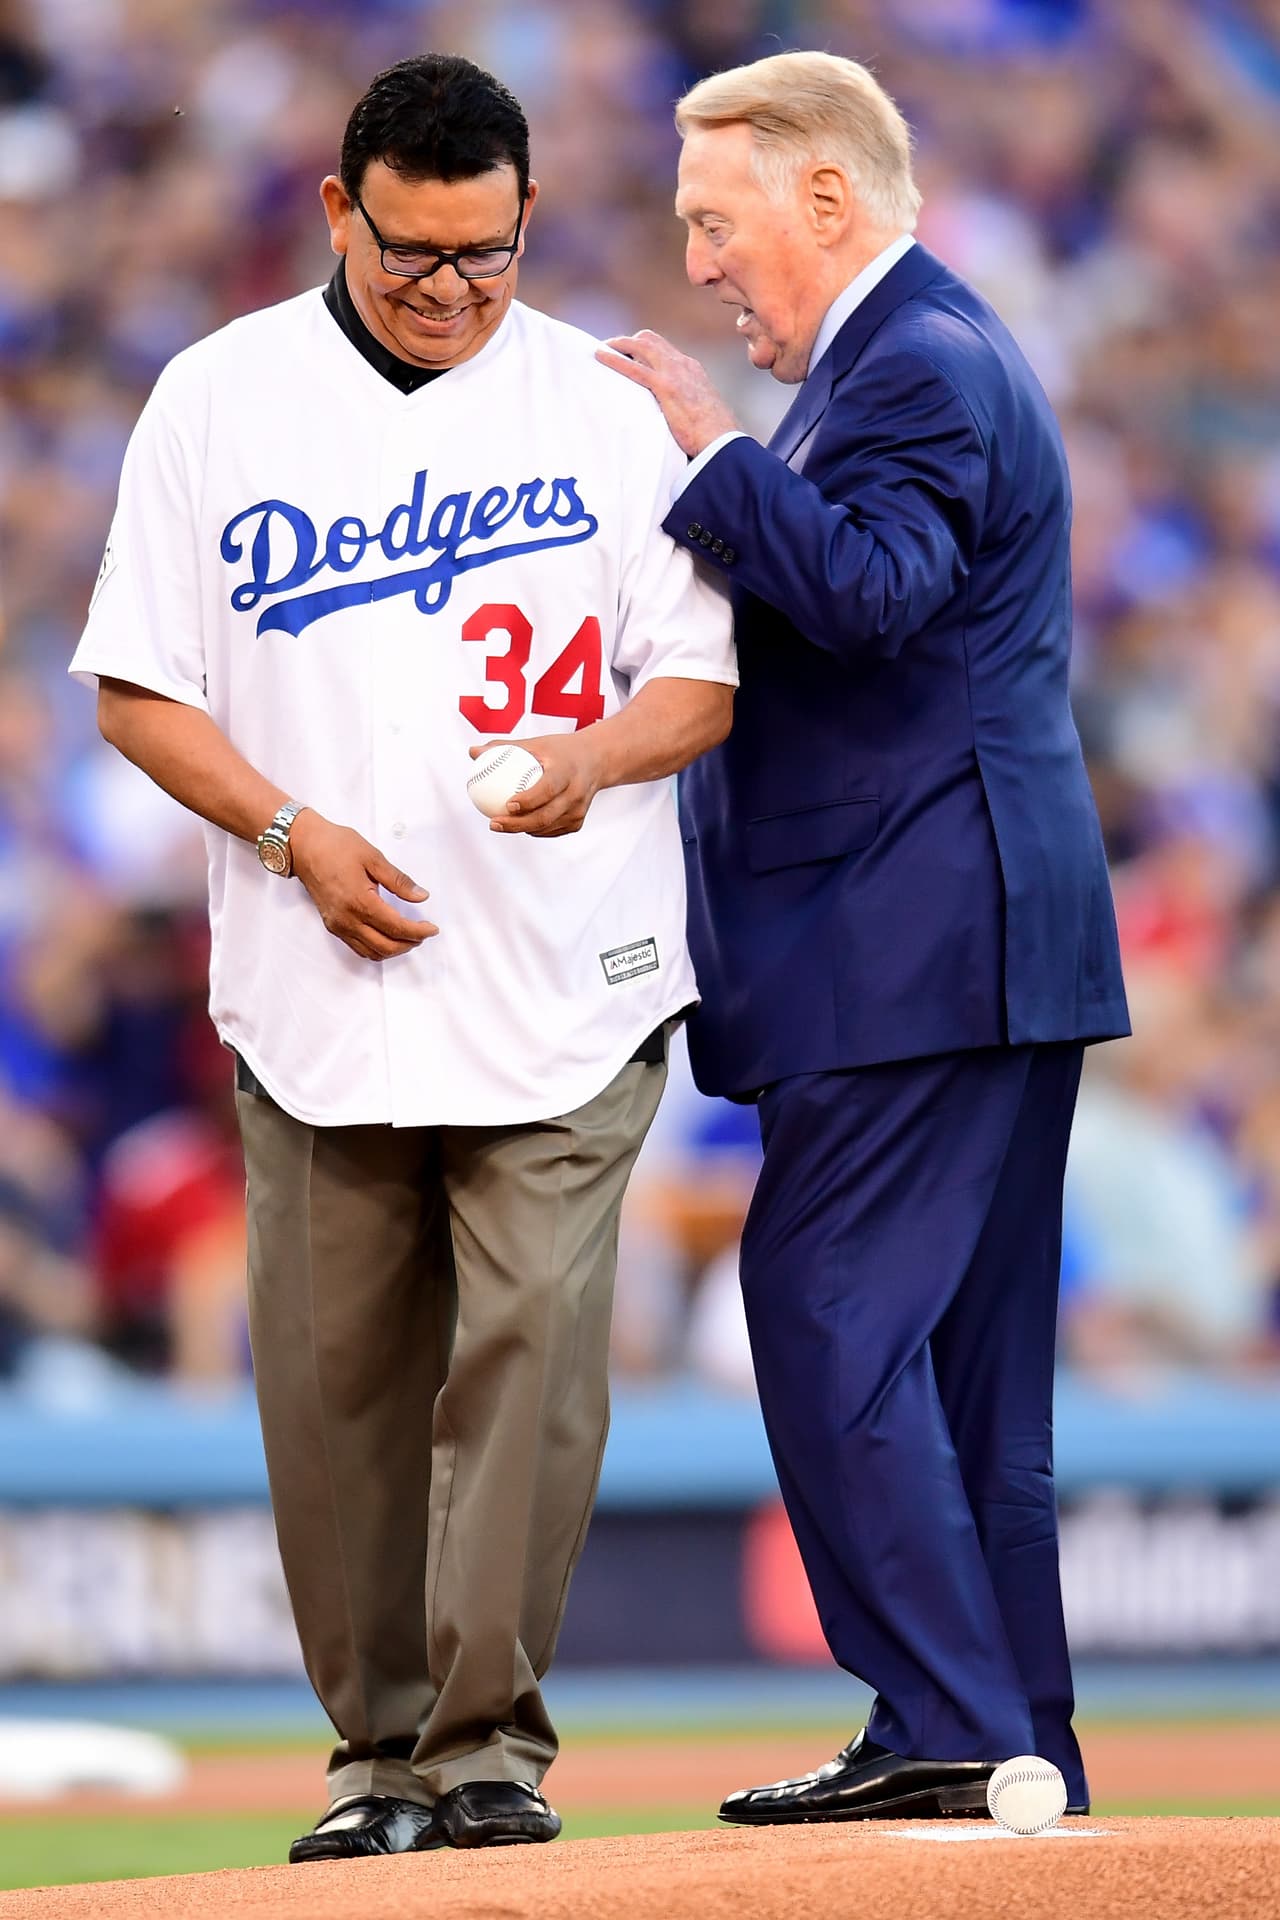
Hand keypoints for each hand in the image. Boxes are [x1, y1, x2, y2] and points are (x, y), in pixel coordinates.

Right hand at [288, 811, 437, 960]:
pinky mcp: (332, 925)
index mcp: (360, 901)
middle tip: (423, 933)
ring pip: (371, 952)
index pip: (396, 927)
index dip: (418, 931)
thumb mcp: (373, 858)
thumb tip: (420, 896)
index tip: (432, 929)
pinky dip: (376, 948)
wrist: (304, 846)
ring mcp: (338, 925)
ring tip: (408, 937)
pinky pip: (357, 947)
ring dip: (393, 949)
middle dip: (409, 943)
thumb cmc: (335, 847)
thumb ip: (399, 881)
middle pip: (386, 946)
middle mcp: (347, 919)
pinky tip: (386, 938)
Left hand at [470, 732, 606, 837]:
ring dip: (522, 828)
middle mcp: (576, 793)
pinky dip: (534, 829)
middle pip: (545, 816)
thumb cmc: (559, 750)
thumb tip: (472, 752)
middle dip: (517, 824)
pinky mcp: (578, 822)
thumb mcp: (536, 743)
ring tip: (500, 824)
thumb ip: (504, 747)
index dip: (529, 800)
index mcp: (566, 771)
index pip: (547, 789)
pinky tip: (518, 824)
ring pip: (546, 827)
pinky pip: (551, 830)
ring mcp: (579, 810)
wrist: (596, 761)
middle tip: (494, 823)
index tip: (508, 804)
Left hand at [596, 331, 737, 456]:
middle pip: (650, 340)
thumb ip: (686, 404)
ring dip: (618, 344)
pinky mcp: (665, 387)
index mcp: (691, 370)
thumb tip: (675, 415)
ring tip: (601, 349)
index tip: (628, 355)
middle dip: (628, 342)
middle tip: (610, 349)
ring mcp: (674, 373)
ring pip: (641, 345)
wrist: (723, 442)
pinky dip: (614, 359)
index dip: (643, 348)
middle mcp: (682, 365)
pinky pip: (634, 368)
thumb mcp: (700, 411)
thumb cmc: (713, 435)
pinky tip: (600, 357)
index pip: (663, 349)